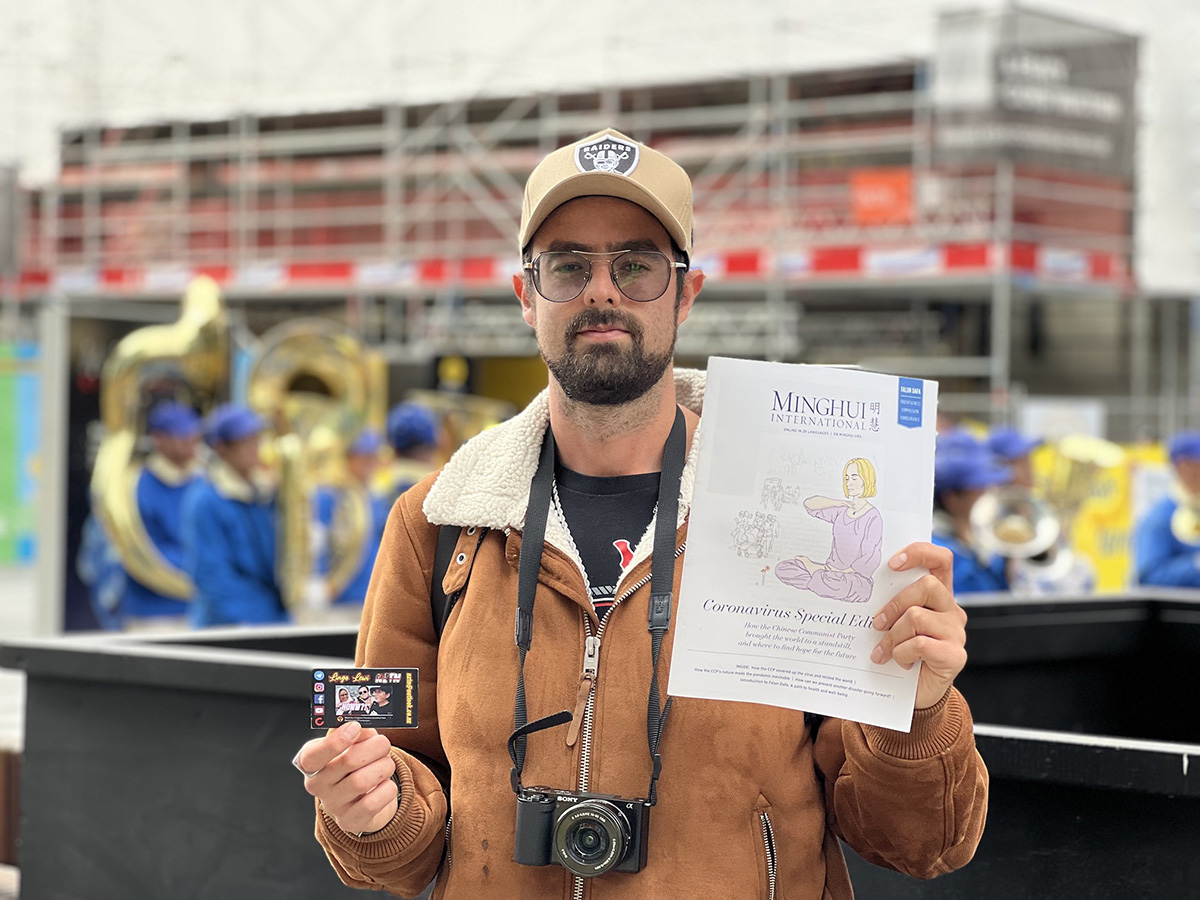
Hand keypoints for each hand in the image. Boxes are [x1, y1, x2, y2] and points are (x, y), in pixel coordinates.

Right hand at [294, 720, 398, 834]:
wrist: (360, 798)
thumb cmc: (353, 766)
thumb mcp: (350, 745)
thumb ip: (357, 734)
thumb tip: (366, 730)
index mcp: (311, 762)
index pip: (313, 755)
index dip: (335, 741)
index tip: (355, 728)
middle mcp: (317, 785)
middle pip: (347, 762)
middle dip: (373, 748)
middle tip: (384, 743)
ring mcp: (332, 805)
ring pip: (362, 782)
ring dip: (383, 767)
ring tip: (387, 764)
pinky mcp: (349, 821)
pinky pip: (372, 803)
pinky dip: (387, 789)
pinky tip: (386, 784)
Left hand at [869, 542, 966, 709]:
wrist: (915, 694)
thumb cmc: (901, 652)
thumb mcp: (894, 623)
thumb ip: (891, 603)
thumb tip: (858, 586)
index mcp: (937, 595)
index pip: (940, 559)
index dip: (919, 553)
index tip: (892, 563)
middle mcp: (952, 610)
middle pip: (927, 586)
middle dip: (895, 604)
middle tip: (876, 623)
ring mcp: (956, 632)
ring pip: (917, 617)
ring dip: (893, 635)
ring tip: (883, 651)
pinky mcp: (955, 655)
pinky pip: (921, 644)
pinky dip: (902, 653)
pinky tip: (899, 663)